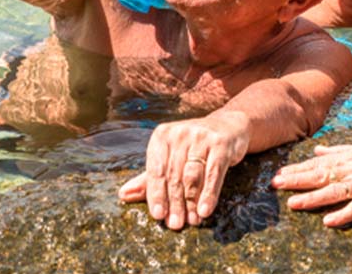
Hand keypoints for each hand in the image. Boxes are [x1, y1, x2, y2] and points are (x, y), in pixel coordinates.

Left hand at [117, 112, 249, 228]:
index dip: (155, 194)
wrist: (228, 127)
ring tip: (192, 221)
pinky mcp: (220, 144)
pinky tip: (205, 210)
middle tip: (175, 224)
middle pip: (174, 175)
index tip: (158, 215)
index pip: (155, 170)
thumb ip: (148, 178)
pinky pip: (212, 173)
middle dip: (174, 203)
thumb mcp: (170, 158)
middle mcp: (179, 133)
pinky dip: (209, 194)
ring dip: (191, 202)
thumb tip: (123, 195)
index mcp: (162, 136)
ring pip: (192, 176)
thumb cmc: (194, 147)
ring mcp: (200, 137)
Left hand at [271, 142, 351, 226]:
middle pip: (320, 176)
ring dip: (313, 198)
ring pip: (335, 191)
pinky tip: (329, 221)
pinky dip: (344, 214)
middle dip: (296, 181)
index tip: (278, 174)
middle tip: (275, 185)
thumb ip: (339, 150)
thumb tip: (318, 149)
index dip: (297, 169)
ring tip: (294, 203)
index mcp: (349, 157)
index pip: (317, 163)